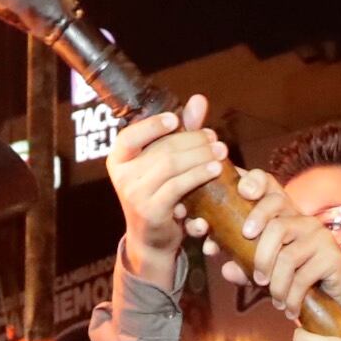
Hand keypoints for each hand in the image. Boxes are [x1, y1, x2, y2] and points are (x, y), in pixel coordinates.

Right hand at [104, 96, 227, 273]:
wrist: (151, 240)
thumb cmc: (160, 194)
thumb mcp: (164, 162)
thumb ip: (181, 131)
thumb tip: (199, 100)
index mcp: (119, 158)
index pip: (131, 134)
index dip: (153, 125)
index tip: (176, 120)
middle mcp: (122, 175)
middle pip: (162, 148)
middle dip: (193, 141)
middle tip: (215, 138)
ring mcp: (134, 194)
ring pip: (172, 165)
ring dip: (201, 156)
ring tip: (222, 151)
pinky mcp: (151, 210)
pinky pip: (179, 185)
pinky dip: (200, 175)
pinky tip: (216, 170)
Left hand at [229, 167, 340, 313]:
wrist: (339, 291)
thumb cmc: (299, 275)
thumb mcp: (268, 270)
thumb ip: (245, 268)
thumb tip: (226, 270)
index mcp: (284, 214)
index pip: (270, 185)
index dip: (254, 182)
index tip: (242, 191)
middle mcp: (302, 218)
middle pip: (276, 225)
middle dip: (261, 256)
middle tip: (257, 278)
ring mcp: (319, 235)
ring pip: (287, 256)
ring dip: (277, 284)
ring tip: (275, 300)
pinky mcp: (332, 255)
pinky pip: (303, 276)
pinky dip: (292, 297)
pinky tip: (289, 308)